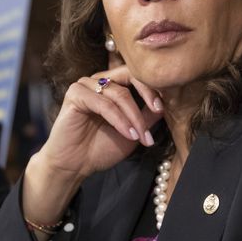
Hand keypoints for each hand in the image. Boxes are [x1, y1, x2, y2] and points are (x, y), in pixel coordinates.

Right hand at [23, 65, 162, 224]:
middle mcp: (99, 81)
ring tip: (140, 136)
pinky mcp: (75, 94)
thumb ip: (147, 115)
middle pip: (129, 75)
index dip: (152, 87)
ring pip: (118, 93)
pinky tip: (128, 133)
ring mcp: (85, 85)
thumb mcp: (133, 131)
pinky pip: (103, 103)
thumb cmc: (101, 148)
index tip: (163, 107)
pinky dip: (118, 119)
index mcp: (112, 85)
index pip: (136, 74)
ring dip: (133, 116)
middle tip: (157, 111)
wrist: (76, 165)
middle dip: (146, 93)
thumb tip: (167, 102)